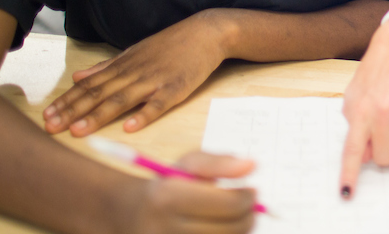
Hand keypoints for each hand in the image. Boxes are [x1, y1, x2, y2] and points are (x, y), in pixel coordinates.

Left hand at [44, 10, 230, 136]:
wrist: (205, 33)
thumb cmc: (170, 44)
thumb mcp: (135, 52)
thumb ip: (106, 66)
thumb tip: (78, 76)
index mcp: (123, 65)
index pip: (89, 85)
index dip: (67, 101)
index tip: (47, 115)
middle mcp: (134, 73)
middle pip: (99, 94)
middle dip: (73, 112)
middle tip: (51, 128)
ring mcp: (155, 80)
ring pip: (122, 99)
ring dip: (99, 116)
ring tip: (78, 131)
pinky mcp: (177, 88)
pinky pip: (159, 103)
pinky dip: (144, 114)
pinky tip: (131, 127)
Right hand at [116, 151, 257, 233]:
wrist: (135, 216)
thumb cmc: (169, 185)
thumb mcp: (188, 165)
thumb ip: (220, 163)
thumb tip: (253, 165)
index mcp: (168, 197)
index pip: (230, 204)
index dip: (248, 197)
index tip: (251, 190)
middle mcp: (165, 227)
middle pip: (232, 228)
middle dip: (249, 215)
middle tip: (250, 206)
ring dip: (241, 230)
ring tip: (237, 217)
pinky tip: (223, 228)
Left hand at [339, 20, 388, 197]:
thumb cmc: (373, 72)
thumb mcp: (352, 97)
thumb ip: (354, 126)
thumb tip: (363, 153)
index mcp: (361, 110)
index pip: (353, 150)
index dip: (349, 175)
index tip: (347, 193)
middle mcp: (383, 114)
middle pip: (382, 159)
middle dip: (377, 152)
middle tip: (376, 135)